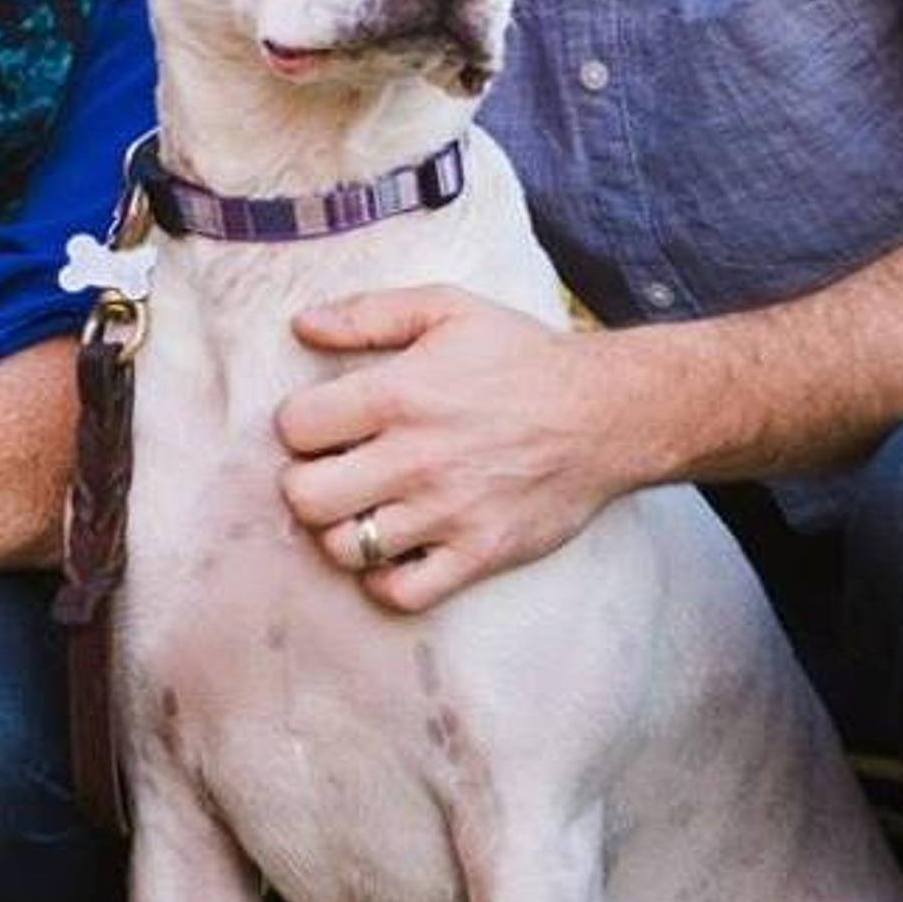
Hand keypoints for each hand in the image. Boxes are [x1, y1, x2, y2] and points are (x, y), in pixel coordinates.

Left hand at [273, 289, 646, 612]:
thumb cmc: (521, 357)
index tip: (323, 424)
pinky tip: (393, 550)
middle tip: (334, 471)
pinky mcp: (479, 554)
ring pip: (345, 548)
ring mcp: (447, 514)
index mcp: (398, 395)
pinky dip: (384, 580)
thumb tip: (301, 325)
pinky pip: (402, 593)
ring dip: (342, 530)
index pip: (295, 428)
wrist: (607, 412)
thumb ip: (368, 314)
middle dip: (307, 483)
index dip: (300, 425)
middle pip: (306, 498)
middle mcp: (415, 459)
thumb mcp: (447, 309)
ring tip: (363, 508)